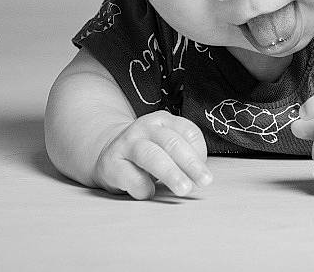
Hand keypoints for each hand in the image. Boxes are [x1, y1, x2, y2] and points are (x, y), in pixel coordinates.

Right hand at [93, 110, 212, 199]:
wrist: (108, 153)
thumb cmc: (147, 153)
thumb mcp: (166, 145)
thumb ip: (183, 155)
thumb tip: (198, 176)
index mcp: (163, 120)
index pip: (188, 131)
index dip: (200, 152)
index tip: (205, 173)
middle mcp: (145, 128)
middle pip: (172, 143)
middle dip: (191, 163)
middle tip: (205, 181)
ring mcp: (127, 144)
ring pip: (151, 156)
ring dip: (171, 173)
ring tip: (183, 188)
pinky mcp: (111, 164)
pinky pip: (131, 177)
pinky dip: (144, 187)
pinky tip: (149, 192)